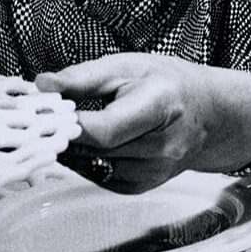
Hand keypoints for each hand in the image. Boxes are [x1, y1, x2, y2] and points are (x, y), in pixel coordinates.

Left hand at [36, 52, 250, 192]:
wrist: (209, 114)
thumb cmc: (165, 83)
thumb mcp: (127, 65)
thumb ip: (82, 78)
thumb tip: (41, 85)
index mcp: (161, 105)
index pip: (105, 130)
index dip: (69, 126)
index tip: (43, 114)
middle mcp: (163, 145)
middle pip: (96, 151)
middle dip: (64, 136)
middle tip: (42, 119)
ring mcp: (156, 171)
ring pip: (94, 167)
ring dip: (73, 151)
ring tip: (64, 128)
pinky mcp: (144, 186)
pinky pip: (101, 177)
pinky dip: (86, 162)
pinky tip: (86, 144)